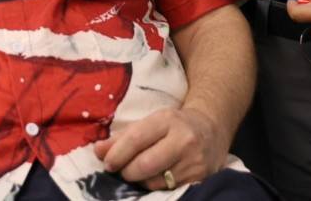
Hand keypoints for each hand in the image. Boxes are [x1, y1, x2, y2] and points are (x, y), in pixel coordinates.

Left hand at [93, 106, 224, 190]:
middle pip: (145, 165)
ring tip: (139, 173)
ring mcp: (194, 161)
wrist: (212, 130)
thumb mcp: (151, 123)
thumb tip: (98, 151)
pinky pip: (168, 189)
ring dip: (140, 181)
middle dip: (127, 171)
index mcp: (168, 120)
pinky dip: (156, 186)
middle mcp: (184, 140)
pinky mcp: (200, 178)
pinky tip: (155, 177)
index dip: (117, 154)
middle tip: (122, 171)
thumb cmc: (174, 125)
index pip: (136, 139)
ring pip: (155, 181)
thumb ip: (123, 137)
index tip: (107, 163)